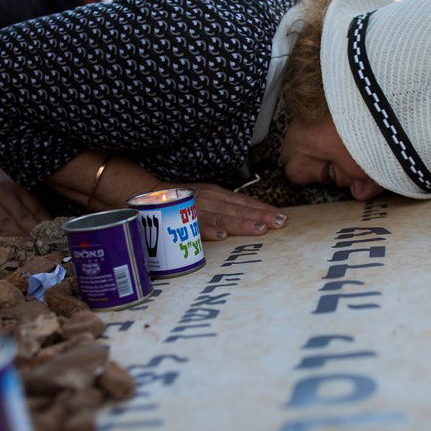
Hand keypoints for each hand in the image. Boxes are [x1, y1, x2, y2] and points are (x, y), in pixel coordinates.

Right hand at [156, 182, 286, 240]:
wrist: (150, 197)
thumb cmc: (185, 201)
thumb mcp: (209, 199)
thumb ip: (229, 208)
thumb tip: (257, 217)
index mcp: (217, 194)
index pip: (244, 202)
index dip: (262, 208)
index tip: (281, 216)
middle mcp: (208, 200)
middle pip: (237, 209)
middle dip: (259, 215)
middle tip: (278, 222)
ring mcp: (195, 210)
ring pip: (221, 217)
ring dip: (240, 223)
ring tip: (259, 229)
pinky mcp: (180, 222)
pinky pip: (195, 227)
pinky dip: (208, 231)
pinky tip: (221, 236)